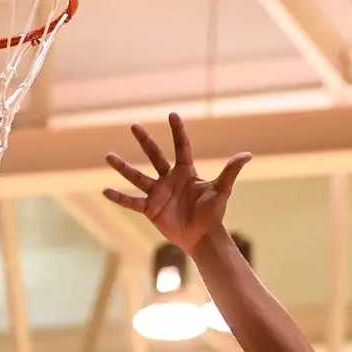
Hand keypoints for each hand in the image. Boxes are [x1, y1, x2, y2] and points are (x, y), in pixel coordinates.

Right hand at [103, 113, 250, 250]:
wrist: (202, 237)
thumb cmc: (213, 213)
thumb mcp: (222, 190)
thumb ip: (230, 171)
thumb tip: (247, 155)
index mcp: (186, 172)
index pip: (181, 147)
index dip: (177, 131)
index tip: (172, 114)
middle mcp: (169, 179)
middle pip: (155, 156)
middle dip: (145, 141)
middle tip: (134, 125)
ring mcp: (158, 193)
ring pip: (137, 177)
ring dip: (123, 167)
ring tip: (108, 155)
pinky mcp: (151, 209)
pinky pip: (132, 202)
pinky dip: (119, 198)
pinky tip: (105, 191)